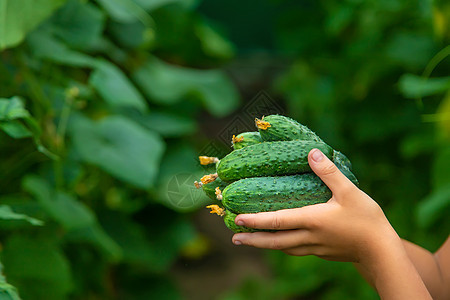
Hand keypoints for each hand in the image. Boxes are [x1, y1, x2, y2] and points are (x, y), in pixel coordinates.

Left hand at [232, 148, 400, 263]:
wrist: (382, 251)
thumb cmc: (367, 220)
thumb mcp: (349, 191)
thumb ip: (329, 172)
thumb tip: (312, 153)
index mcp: (311, 220)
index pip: (276, 221)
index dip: (255, 220)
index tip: (237, 219)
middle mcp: (309, 237)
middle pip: (274, 241)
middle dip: (252, 239)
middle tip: (234, 238)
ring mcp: (315, 247)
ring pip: (283, 248)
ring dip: (264, 245)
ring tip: (251, 241)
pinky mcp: (322, 252)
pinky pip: (296, 250)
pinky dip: (283, 246)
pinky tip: (283, 243)